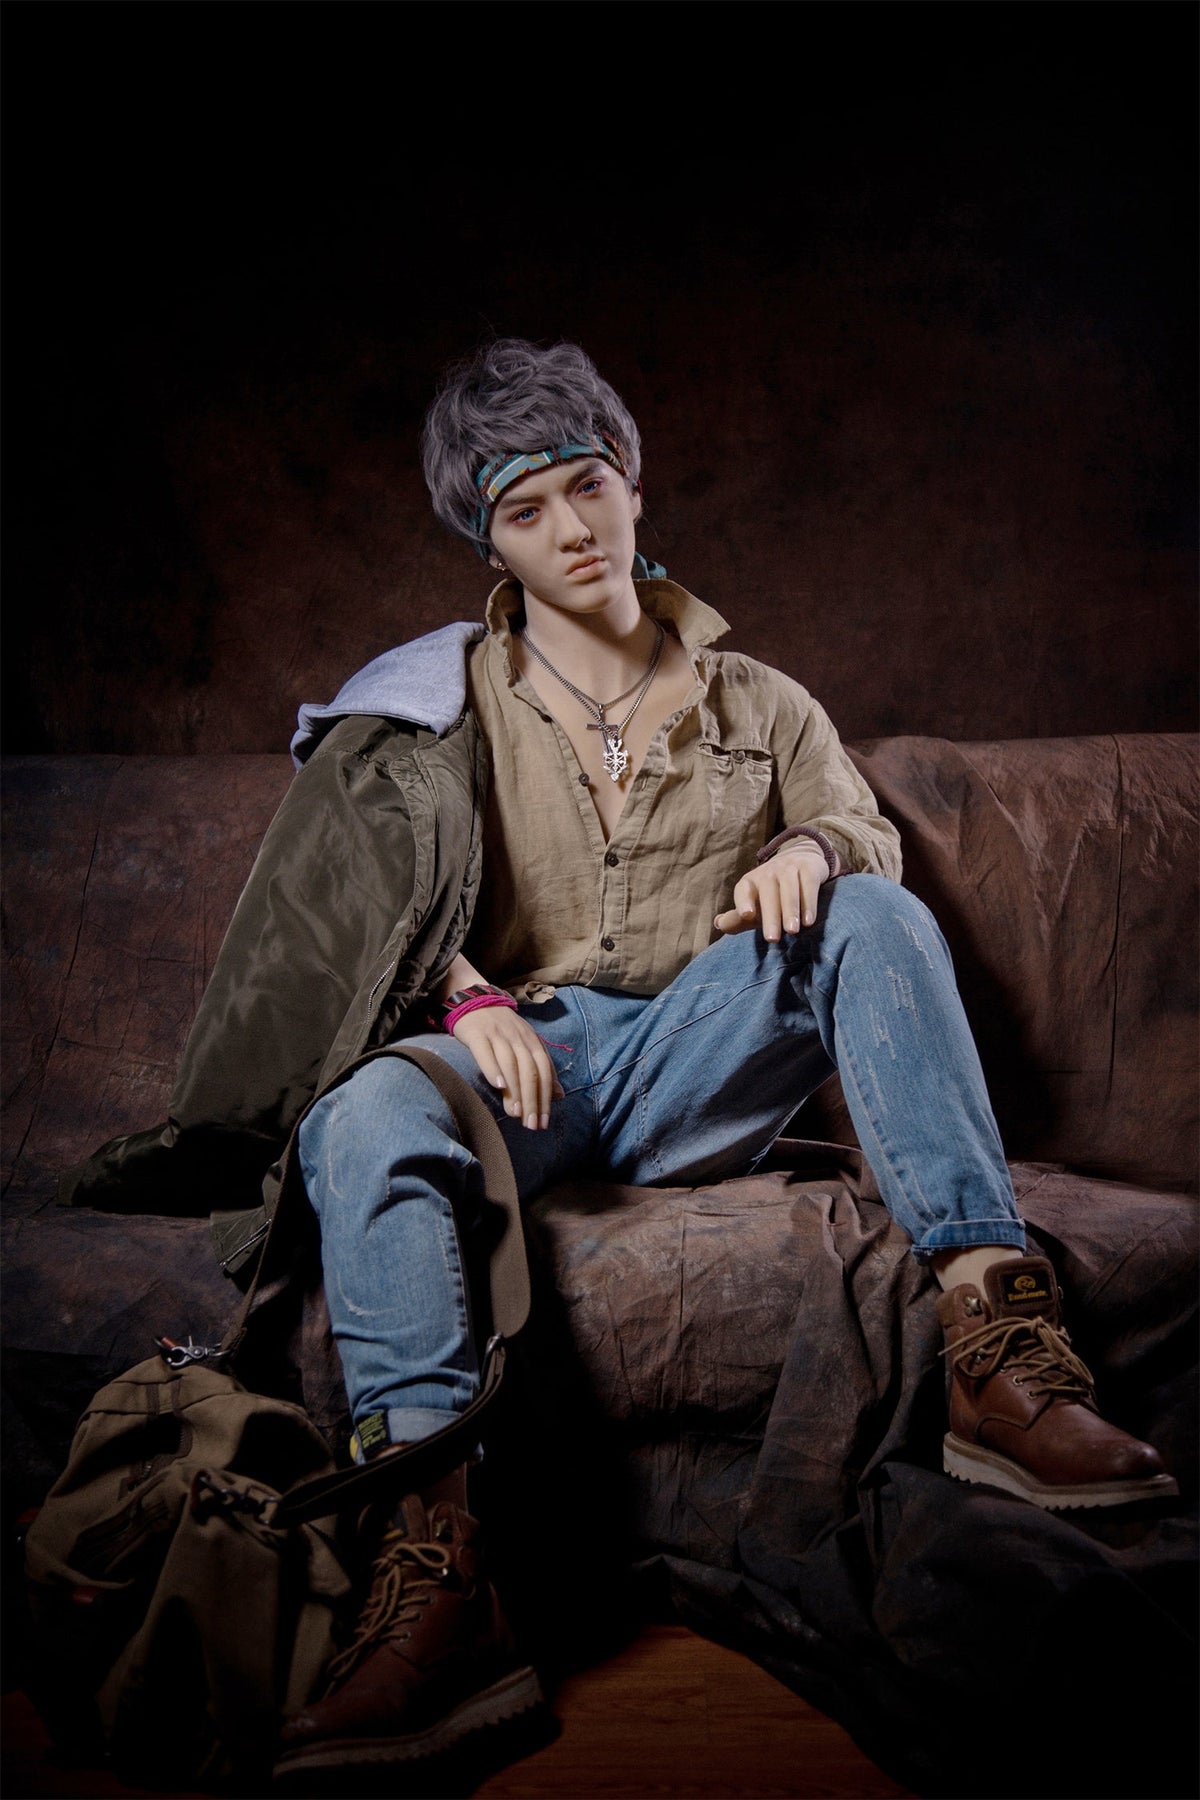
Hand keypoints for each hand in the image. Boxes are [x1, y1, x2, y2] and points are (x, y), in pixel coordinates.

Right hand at [451, 1004, 563, 1130]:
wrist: (475, 1001)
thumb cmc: (503, 1030)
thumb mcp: (526, 1044)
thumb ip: (542, 1068)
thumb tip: (560, 1095)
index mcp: (532, 1042)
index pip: (544, 1072)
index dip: (545, 1098)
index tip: (544, 1122)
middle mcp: (517, 1038)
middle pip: (530, 1071)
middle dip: (532, 1100)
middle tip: (531, 1125)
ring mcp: (497, 1035)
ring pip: (510, 1065)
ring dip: (515, 1090)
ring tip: (515, 1113)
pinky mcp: (477, 1034)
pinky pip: (486, 1053)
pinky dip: (493, 1069)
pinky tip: (498, 1085)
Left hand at [713, 843, 829, 939]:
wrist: (802, 859)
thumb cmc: (774, 893)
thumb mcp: (756, 904)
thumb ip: (738, 918)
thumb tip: (718, 924)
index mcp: (750, 882)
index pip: (743, 890)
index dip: (743, 901)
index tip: (745, 915)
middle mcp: (768, 873)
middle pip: (768, 894)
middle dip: (769, 916)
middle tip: (771, 939)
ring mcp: (789, 868)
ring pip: (789, 890)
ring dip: (790, 910)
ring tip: (792, 931)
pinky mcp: (809, 868)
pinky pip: (808, 885)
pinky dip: (809, 903)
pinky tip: (809, 920)